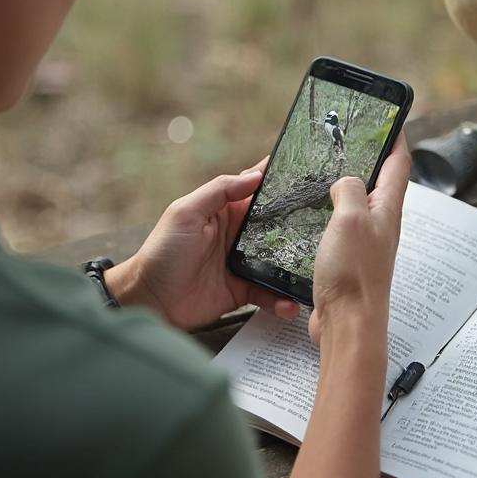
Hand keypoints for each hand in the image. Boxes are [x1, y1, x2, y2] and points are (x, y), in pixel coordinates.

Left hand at [104, 158, 300, 329]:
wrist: (149, 300)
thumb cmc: (162, 252)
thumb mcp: (186, 212)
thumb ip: (219, 191)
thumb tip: (255, 176)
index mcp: (224, 210)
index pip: (256, 189)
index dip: (279, 180)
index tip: (309, 172)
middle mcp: (237, 234)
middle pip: (276, 225)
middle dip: (299, 223)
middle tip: (327, 224)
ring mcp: (241, 263)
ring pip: (278, 260)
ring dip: (295, 265)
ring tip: (314, 269)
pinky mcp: (241, 291)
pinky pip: (268, 292)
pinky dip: (280, 299)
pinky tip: (289, 304)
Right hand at [308, 133, 410, 344]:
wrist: (348, 326)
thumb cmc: (354, 275)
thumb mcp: (349, 218)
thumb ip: (348, 189)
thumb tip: (344, 181)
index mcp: (386, 209)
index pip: (398, 163)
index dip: (396, 136)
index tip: (392, 117)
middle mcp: (379, 224)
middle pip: (378, 182)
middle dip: (367, 158)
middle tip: (350, 139)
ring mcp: (364, 243)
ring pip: (356, 205)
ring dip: (344, 186)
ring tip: (325, 172)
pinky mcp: (347, 260)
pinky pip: (339, 227)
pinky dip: (328, 214)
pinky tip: (311, 214)